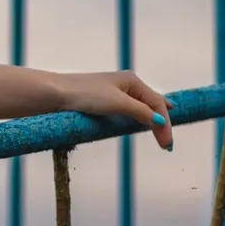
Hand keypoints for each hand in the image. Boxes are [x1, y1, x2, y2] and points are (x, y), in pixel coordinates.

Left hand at [56, 70, 174, 150]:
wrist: (57, 94)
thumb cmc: (87, 95)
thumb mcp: (118, 104)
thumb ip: (141, 112)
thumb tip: (161, 121)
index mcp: (132, 80)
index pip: (157, 103)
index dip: (165, 124)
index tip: (167, 145)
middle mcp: (125, 84)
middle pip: (151, 104)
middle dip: (161, 123)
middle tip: (167, 144)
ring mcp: (114, 92)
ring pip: (140, 107)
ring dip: (151, 120)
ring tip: (162, 131)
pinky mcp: (103, 101)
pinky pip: (128, 110)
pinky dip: (138, 118)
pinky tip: (141, 120)